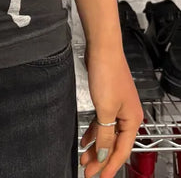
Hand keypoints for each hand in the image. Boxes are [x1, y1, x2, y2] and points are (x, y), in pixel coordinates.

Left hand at [79, 46, 143, 177]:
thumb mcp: (105, 110)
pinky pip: (102, 122)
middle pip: (114, 144)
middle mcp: (128, 116)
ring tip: (84, 159)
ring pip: (106, 134)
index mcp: (132, 120)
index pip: (121, 150)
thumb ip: (104, 135)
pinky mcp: (107, 99)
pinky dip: (94, 132)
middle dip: (101, 159)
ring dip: (95, 147)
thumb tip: (103, 155)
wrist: (102, 49)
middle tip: (88, 172)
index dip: (110, 166)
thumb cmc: (107, 74)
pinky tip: (85, 140)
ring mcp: (118, 107)